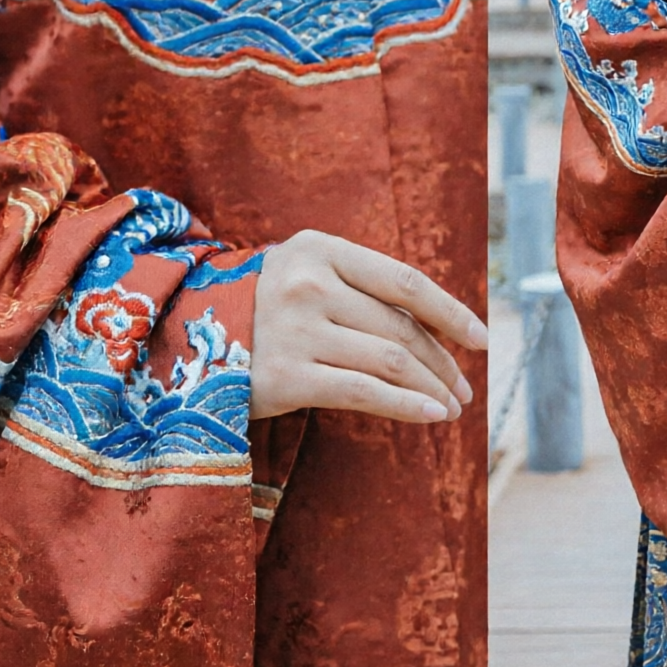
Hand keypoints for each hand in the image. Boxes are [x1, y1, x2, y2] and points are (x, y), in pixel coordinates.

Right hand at [249, 228, 488, 424]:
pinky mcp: (285, 377)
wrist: (185, 337)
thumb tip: (439, 325)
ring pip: (390, 361)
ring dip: (431, 388)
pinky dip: (407, 407)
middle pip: (400, 327)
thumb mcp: (305, 274)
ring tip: (450, 407)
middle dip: (442, 362)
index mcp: (318, 249)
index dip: (450, 312)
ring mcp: (295, 330)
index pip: (403, 281)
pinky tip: (431, 417)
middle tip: (462, 387)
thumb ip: (359, 286)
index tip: (481, 339)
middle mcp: (308, 284)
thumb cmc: (264, 308)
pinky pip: (364, 393)